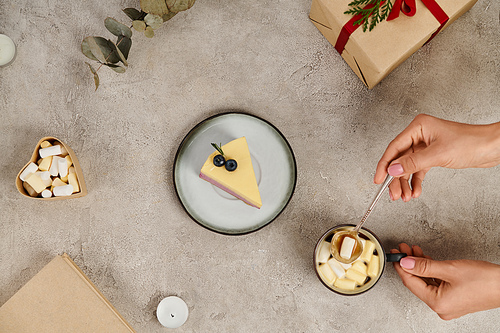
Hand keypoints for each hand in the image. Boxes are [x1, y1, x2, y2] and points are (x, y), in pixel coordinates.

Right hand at [374, 114, 499, 201]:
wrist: (492, 147)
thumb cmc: (471, 142)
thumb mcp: (438, 154)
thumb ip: (412, 163)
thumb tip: (393, 169)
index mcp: (418, 127)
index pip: (394, 147)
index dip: (385, 164)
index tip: (378, 179)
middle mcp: (420, 134)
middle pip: (400, 159)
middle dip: (396, 179)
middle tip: (393, 194)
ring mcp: (425, 145)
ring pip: (408, 167)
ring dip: (406, 183)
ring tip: (404, 196)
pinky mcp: (432, 155)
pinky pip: (418, 170)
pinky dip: (416, 182)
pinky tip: (415, 191)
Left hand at [391, 243, 499, 319]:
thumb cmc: (485, 280)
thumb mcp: (449, 269)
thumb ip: (424, 266)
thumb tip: (405, 263)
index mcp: (437, 303)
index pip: (410, 282)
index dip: (401, 266)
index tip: (396, 254)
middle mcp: (441, 307)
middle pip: (417, 283)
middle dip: (410, 263)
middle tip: (404, 248)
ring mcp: (448, 305)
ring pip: (426, 282)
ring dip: (419, 265)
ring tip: (413, 250)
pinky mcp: (454, 299)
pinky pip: (436, 285)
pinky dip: (430, 272)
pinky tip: (425, 259)